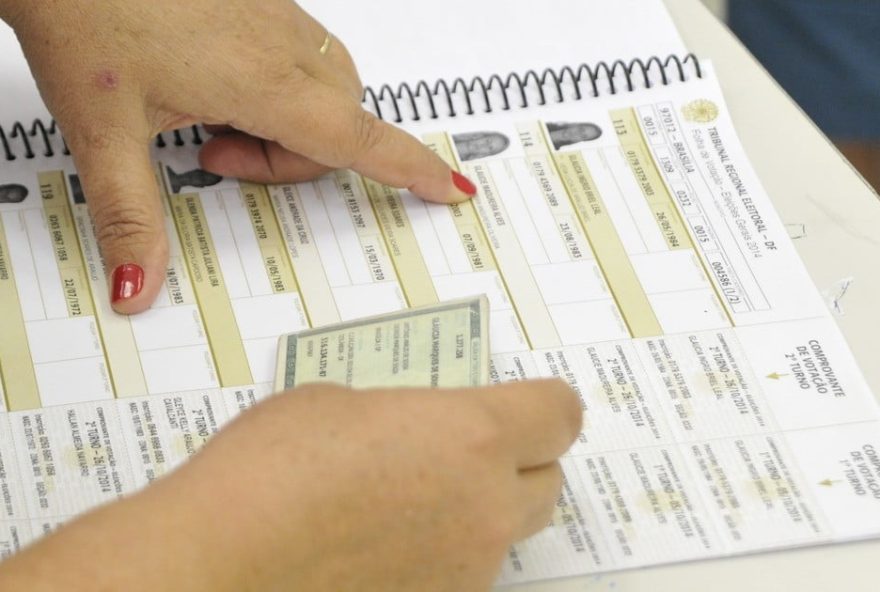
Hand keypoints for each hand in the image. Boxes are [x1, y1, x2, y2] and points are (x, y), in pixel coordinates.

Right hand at [0, 381, 581, 591]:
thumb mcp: (336, 405)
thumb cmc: (268, 470)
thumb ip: (398, 416)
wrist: (219, 568)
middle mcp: (486, 510)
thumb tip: (407, 432)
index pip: (560, 413)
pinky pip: (462, 573)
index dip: (546, 403)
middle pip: (548, 482)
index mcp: (471, 437)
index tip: (527, 402)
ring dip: (478, 511)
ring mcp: (465, 572)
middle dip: (519, 462)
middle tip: (466, 451)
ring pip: (505, 534)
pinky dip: (441, 555)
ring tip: (410, 501)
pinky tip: (381, 547)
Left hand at [1, 0, 476, 313]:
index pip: (363, 139)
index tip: (453, 188)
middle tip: (218, 158)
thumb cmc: (83, 12)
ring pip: (323, 84)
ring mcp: (272, 14)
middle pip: (341, 120)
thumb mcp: (104, 132)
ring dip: (286, 121)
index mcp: (262, 81)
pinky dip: (275, 84)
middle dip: (297, 160)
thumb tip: (136, 287)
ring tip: (208, 120)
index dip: (414, 168)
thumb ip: (130, 216)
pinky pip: (298, 52)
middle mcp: (281, 43)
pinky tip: (208, 80)